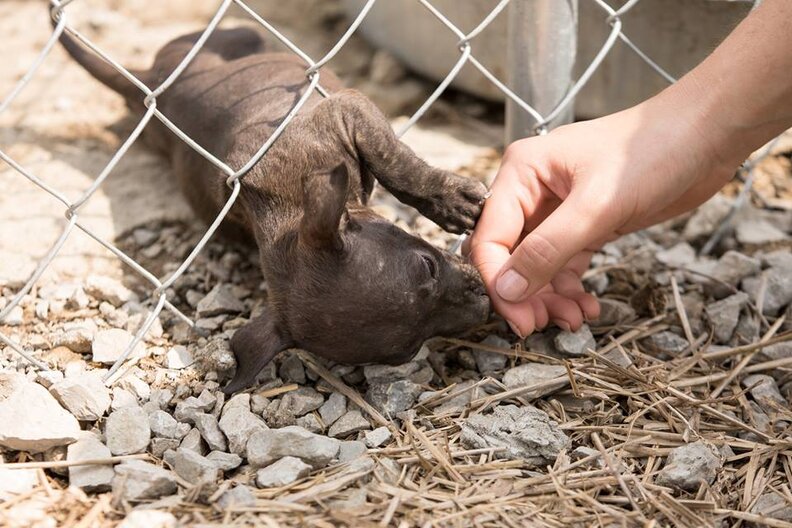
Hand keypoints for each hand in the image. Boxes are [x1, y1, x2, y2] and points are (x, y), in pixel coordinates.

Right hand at [466, 90, 737, 336]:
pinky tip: (587, 306)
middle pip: (511, 256)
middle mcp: (532, 191)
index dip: (499, 281)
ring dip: (550, 297)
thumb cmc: (652, 151)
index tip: (519, 318)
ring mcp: (558, 209)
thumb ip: (548, 249)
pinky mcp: (584, 224)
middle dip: (526, 294)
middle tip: (543, 325)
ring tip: (575, 318)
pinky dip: (571, 288)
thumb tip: (507, 290)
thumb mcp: (596, 206)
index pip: (490, 237)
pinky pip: (564, 264)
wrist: (705, 136)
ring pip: (537, 266)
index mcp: (521, 172)